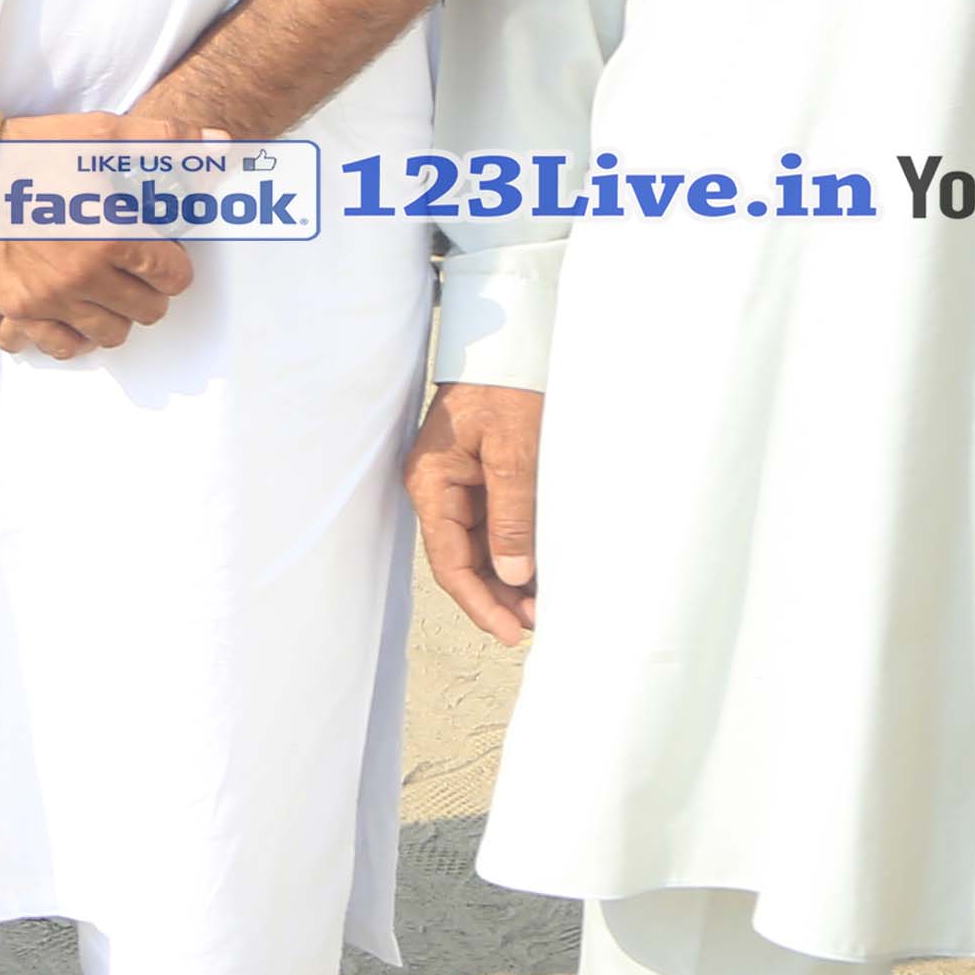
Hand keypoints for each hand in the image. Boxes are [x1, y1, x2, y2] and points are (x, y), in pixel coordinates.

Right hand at [0, 109, 200, 355]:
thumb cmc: (31, 149)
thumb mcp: (102, 133)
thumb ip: (166, 141)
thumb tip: (221, 143)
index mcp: (113, 236)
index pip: (173, 275)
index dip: (174, 263)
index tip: (163, 253)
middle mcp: (84, 277)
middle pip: (145, 312)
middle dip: (149, 293)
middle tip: (137, 274)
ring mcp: (49, 298)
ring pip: (105, 335)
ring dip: (113, 318)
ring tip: (106, 296)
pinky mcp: (16, 309)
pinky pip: (53, 345)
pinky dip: (67, 337)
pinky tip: (70, 316)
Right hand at [409, 382, 544, 642]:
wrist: (509, 342)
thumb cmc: (506, 385)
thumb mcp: (513, 450)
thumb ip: (512, 514)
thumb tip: (513, 572)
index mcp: (432, 483)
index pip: (449, 562)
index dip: (479, 601)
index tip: (511, 631)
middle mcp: (438, 489)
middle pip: (463, 560)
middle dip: (498, 596)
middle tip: (537, 622)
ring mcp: (458, 485)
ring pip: (480, 548)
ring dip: (508, 578)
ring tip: (542, 605)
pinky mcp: (480, 478)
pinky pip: (494, 526)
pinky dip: (515, 551)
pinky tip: (538, 571)